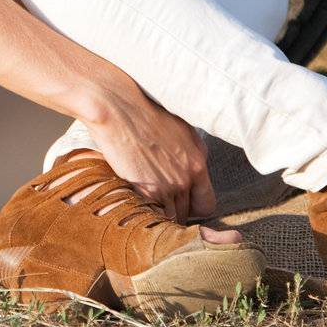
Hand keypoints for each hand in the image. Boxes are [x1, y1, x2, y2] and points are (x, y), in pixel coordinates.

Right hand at [85, 85, 216, 224]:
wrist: (119, 109)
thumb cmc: (144, 113)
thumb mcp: (180, 131)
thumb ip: (188, 155)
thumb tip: (187, 170)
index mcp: (199, 160)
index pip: (207, 204)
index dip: (193, 207)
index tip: (180, 203)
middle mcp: (188, 176)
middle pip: (187, 214)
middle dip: (174, 211)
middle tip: (158, 203)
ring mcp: (168, 186)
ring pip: (170, 218)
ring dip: (159, 215)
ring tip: (146, 207)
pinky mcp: (147, 191)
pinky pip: (152, 217)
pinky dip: (145, 215)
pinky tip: (136, 206)